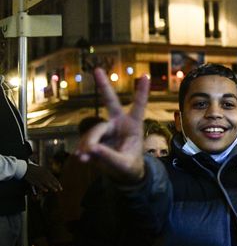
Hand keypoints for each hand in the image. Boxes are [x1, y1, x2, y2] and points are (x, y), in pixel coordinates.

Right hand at [23, 164, 61, 192]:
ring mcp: (39, 178)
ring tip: (56, 190)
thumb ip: (45, 172)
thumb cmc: (33, 168)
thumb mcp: (41, 169)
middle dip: (56, 185)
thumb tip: (49, 175)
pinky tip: (46, 190)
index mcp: (46, 171)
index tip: (59, 185)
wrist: (25, 168)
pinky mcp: (34, 181)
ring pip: (47, 183)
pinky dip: (43, 188)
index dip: (56, 182)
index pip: (53, 177)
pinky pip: (39, 185)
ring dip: (52, 187)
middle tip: (61, 189)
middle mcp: (44, 175)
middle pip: (52, 180)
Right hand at [76, 68, 149, 183]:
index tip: (146, 76)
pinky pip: (86, 141)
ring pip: (94, 131)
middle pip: (110, 102)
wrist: (122, 175)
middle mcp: (119, 123)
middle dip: (104, 86)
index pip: (139, 106)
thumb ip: (110, 157)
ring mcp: (106, 129)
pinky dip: (83, 150)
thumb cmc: (130, 167)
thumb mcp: (124, 165)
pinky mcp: (95, 137)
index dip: (142, 92)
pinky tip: (82, 159)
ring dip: (89, 144)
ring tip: (85, 158)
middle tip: (97, 70)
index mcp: (134, 125)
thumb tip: (91, 149)